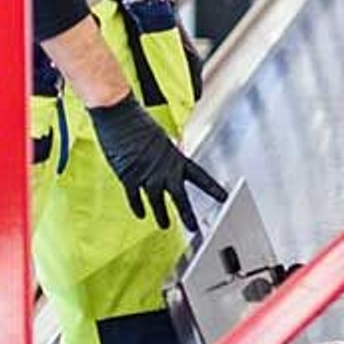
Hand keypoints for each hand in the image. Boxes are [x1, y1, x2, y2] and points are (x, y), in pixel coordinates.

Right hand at [88, 97, 213, 231]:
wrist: (119, 114)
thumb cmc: (137, 121)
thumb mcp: (160, 137)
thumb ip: (166, 154)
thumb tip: (168, 161)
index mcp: (175, 157)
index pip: (199, 176)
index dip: (212, 188)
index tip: (223, 197)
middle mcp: (164, 168)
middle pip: (180, 197)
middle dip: (187, 214)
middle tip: (194, 228)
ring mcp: (146, 173)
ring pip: (158, 202)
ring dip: (162, 215)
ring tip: (165, 226)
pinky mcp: (129, 176)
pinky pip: (135, 197)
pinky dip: (138, 207)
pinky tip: (142, 215)